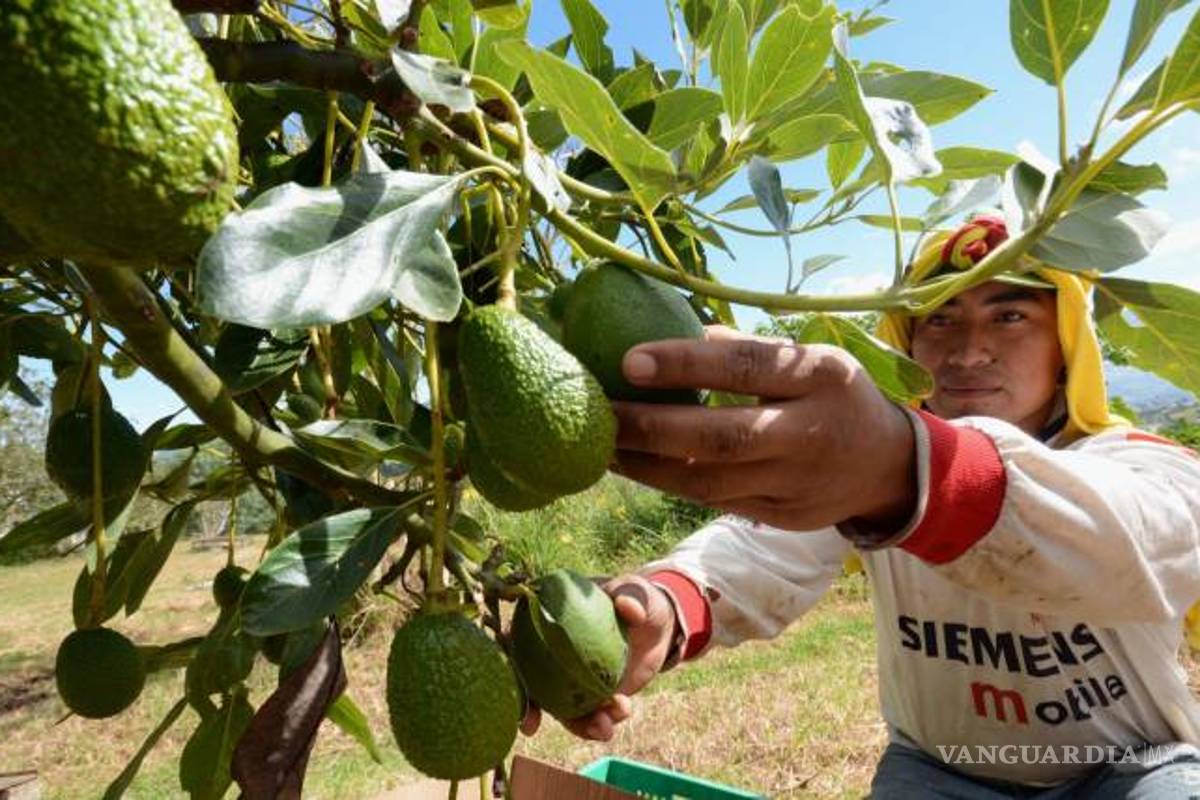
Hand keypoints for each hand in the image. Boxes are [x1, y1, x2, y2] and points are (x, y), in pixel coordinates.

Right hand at [519, 574, 676, 740]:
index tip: (505, 675)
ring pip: (557, 708)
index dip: (504, 661)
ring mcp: (568, 678)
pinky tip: (612, 724)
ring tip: (601, 727)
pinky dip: (595, 725)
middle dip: (521, 707)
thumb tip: (627, 608)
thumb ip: (630, 596)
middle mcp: (551, 651)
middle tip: (530, 725)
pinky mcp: (588, 696)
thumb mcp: (635, 591)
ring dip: (573, 723)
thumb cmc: (637, 600)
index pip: (515, 638)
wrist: (658, 626)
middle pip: (526, 681)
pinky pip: (585, 716)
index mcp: (549, 618)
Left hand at [611, 327, 916, 531]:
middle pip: (722, 437)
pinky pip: (717, 502)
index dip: (684, 363)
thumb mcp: (808, 358)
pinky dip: (671, 485)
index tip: (628, 361)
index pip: (746, 367)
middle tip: (599, 415)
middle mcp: (811, 432)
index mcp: (821, 377)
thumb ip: (748, 348)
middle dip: (651, 428)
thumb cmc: (832, 395)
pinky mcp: (785, 518)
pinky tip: (636, 468)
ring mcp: (799, 483)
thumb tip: (670, 331)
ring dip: (648, 467)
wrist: (887, 465)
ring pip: (711, 482)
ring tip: (604, 447)